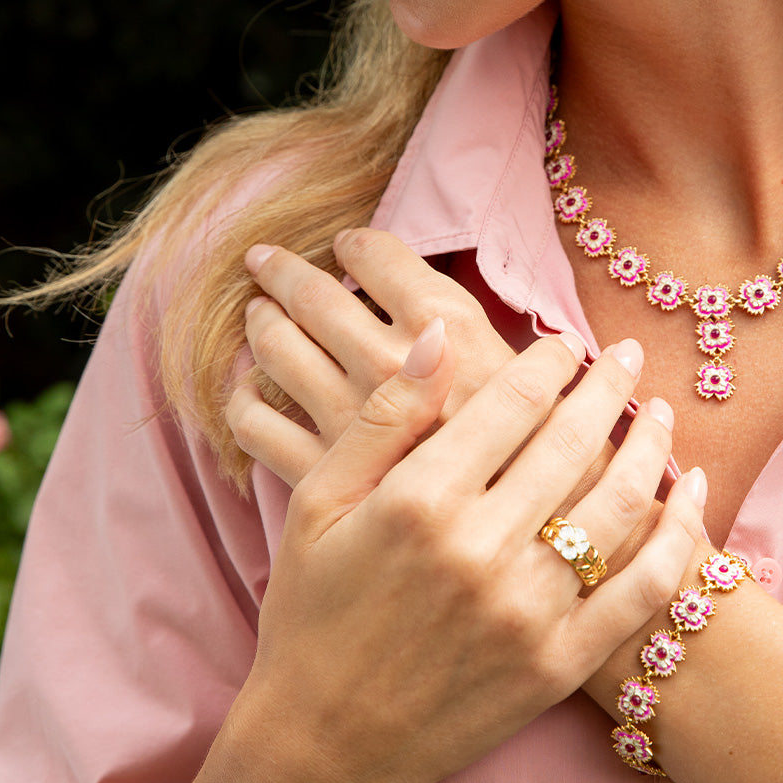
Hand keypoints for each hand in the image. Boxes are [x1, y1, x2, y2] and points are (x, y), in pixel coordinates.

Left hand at [229, 230, 514, 485]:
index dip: (356, 246)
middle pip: (313, 297)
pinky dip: (242, 396)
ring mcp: (348, 419)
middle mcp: (386, 365)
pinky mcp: (321, 472)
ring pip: (275, 348)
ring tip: (259, 313)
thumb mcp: (533, 370)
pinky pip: (254, 423)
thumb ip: (473, 334)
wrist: (540, 537)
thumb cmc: (541, 453)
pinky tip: (250, 387)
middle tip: (268, 262)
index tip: (348, 246)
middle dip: (285, 272)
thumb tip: (430, 304)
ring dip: (261, 321)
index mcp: (442, 328)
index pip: (375, 256)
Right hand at [236, 324, 705, 782]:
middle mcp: (480, 552)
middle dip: (609, 385)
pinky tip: (690, 491)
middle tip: (627, 355)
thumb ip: (384, 418)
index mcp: (417, 503)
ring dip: (651, 446)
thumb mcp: (318, 504)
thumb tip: (442, 337)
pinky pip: (643, 589)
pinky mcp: (559, 663)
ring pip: (619, 504)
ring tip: (659, 411)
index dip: (548, 362)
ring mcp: (528, 613)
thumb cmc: (313, 614)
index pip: (510, 403)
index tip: (563, 343)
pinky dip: (678, 535)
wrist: (325, 745)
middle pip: (573, 442)